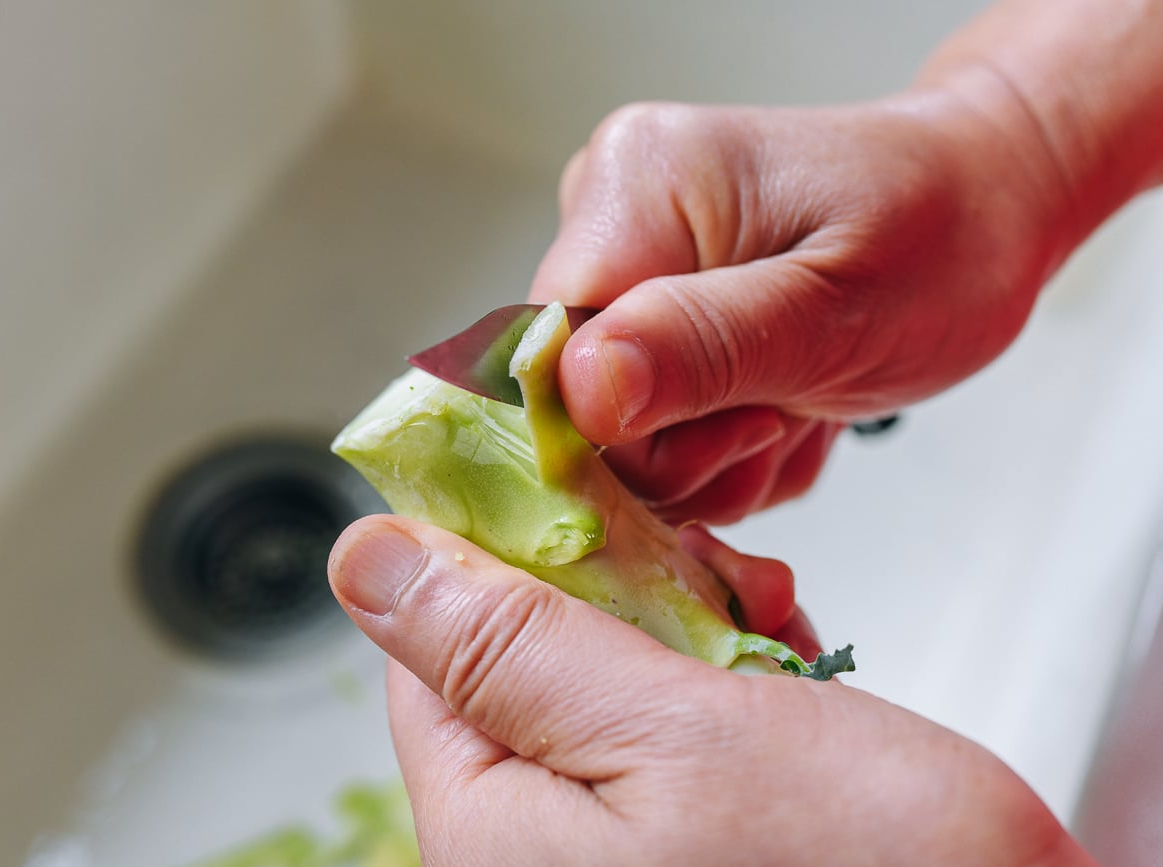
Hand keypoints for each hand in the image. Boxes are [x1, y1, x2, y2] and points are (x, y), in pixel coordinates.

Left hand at [328, 515, 1090, 865]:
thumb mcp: (668, 730)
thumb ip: (507, 646)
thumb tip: (366, 564)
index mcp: (492, 830)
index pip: (427, 648)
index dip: (490, 550)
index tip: (558, 484)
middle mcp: (538, 847)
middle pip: (520, 653)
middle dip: (612, 586)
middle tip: (695, 568)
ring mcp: (618, 841)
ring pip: (604, 668)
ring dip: (682, 618)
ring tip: (759, 621)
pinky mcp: (692, 828)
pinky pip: (670, 713)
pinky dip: (725, 668)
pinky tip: (779, 662)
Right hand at [528, 93, 1071, 523]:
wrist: (980, 211)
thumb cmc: (939, 239)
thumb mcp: (835, 310)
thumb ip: (705, 347)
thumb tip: (579, 391)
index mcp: (639, 185)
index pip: (552, 352)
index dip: (623, 434)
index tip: (738, 435)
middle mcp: (608, 217)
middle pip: (575, 403)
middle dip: (684, 451)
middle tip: (783, 420)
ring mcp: (624, 269)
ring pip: (613, 434)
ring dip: (712, 458)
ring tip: (796, 411)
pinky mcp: (645, 314)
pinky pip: (647, 429)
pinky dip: (718, 449)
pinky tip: (781, 408)